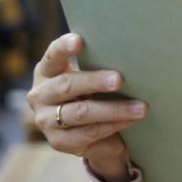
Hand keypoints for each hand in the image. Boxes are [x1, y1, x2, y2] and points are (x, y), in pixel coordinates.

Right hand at [26, 33, 147, 181]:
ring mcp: (46, 120)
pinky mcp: (58, 142)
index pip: (52, 56)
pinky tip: (131, 121)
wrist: (91, 132)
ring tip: (141, 107)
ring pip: (81, 112)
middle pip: (67, 85)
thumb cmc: (94, 93)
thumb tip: (132, 53)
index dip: (64, 47)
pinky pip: (89, 133)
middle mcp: (41, 95)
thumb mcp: (92, 77)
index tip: (79, 40)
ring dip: (114, 109)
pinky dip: (113, 125)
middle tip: (120, 79)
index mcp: (47, 71)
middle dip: (95, 81)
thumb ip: (100, 65)